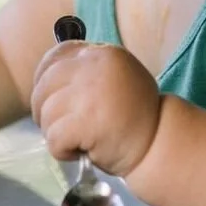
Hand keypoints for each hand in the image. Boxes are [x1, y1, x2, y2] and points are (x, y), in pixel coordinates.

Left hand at [31, 41, 161, 176]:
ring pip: (46, 113)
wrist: (161, 146)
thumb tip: (45, 79)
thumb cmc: (133, 117)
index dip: (44, 79)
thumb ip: (85, 72)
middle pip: (44, 86)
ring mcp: (89, 93)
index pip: (55, 56)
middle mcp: (94, 66)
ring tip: (78, 140)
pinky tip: (79, 152)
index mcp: (102, 53)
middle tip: (63, 127)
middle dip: (45, 111)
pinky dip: (61, 151)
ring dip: (55, 133)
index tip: (50, 99)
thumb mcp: (113, 79)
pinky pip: (53, 138)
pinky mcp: (86, 122)